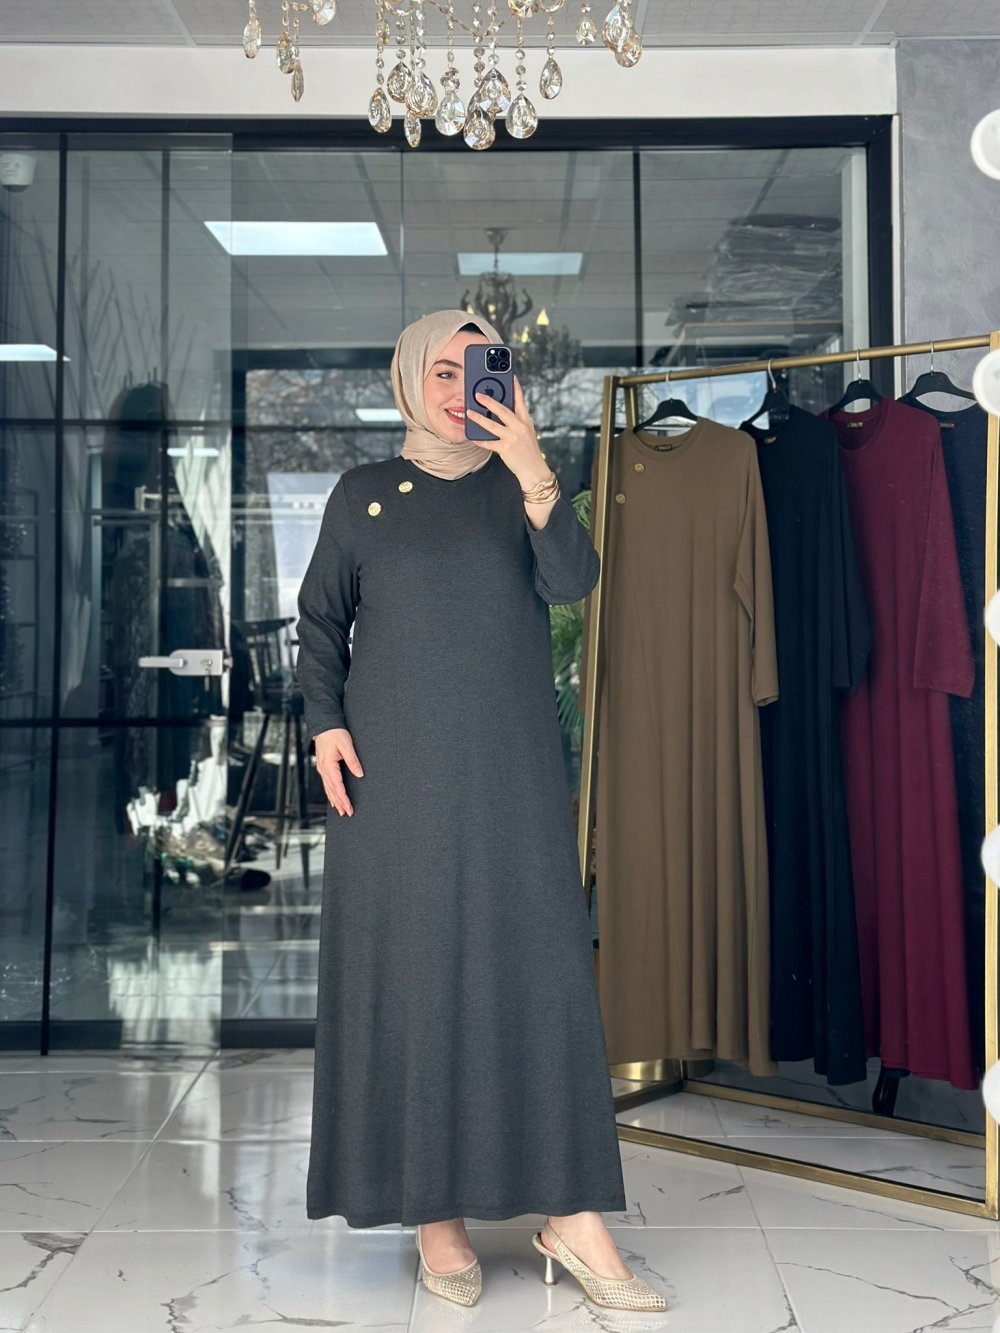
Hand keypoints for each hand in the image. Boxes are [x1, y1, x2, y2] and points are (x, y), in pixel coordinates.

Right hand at [314, 727, 362, 816]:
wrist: (324, 725)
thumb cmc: (335, 733)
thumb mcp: (346, 745)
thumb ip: (353, 761)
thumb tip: (360, 774)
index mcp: (328, 765)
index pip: (337, 787)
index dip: (344, 799)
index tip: (350, 808)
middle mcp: (323, 769)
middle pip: (332, 791)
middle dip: (340, 803)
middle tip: (348, 813)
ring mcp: (322, 769)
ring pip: (328, 789)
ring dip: (335, 800)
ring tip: (341, 811)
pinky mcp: (323, 767)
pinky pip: (327, 784)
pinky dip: (330, 793)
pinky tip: (333, 799)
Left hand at [466, 375, 550, 489]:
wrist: (534, 471)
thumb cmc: (528, 450)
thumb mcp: (526, 432)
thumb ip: (515, 421)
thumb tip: (499, 411)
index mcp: (526, 421)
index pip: (520, 400)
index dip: (515, 387)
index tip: (509, 375)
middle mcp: (520, 427)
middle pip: (503, 410)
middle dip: (489, 401)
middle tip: (478, 394)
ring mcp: (513, 438)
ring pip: (492, 425)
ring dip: (479, 418)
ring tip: (469, 413)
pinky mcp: (506, 449)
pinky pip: (489, 443)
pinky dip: (480, 440)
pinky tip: (472, 437)